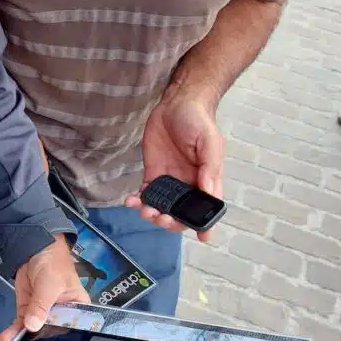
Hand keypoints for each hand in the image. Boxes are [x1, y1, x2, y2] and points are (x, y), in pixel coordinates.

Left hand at [0, 235, 89, 340]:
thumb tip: (32, 326)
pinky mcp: (28, 309)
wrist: (35, 247)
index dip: (59, 337)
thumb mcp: (49, 285)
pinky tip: (7, 337)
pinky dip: (14, 329)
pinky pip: (22, 322)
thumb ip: (41, 306)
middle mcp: (61, 314)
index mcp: (77, 309)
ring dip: (22, 337)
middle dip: (38, 339)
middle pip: (51, 331)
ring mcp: (43, 312)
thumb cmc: (53, 264)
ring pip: (34, 328)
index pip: (70, 327)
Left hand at [125, 95, 224, 241]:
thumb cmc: (198, 121)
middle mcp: (188, 184)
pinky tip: (131, 201)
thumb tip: (208, 191)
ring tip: (144, 209)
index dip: (205, 223)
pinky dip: (138, 200)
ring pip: (162, 206)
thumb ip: (209, 167)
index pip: (207, 207)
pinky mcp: (152, 172)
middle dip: (171, 220)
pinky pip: (145, 192)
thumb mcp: (209, 142)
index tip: (203, 237)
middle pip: (181, 212)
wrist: (176, 103)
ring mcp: (169, 179)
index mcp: (206, 179)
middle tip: (161, 217)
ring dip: (153, 213)